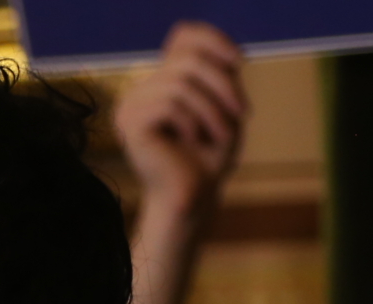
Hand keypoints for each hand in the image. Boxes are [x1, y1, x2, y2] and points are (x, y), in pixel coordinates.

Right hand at [114, 21, 247, 223]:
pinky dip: (193, 122)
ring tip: (223, 134)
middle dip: (223, 85)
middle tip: (243, 114)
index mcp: (161, 81)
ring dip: (212, 109)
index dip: (214, 40)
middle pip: (187, 60)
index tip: (241, 62)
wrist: (193, 197)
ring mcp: (130, 107)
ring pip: (180, 83)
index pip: (182, 36)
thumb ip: (219, 74)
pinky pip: (170, 105)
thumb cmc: (209, 156)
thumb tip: (223, 49)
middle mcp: (140, 89)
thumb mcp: (223, 106)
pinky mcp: (129, 125)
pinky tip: (194, 141)